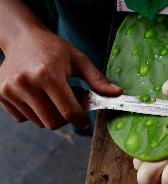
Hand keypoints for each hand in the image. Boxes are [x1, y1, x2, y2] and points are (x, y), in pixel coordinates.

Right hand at [0, 28, 120, 129]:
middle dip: (66, 118)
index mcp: (48, 75)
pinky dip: (35, 112)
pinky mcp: (0, 95)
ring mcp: (10, 91)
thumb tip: (117, 94)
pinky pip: (23, 118)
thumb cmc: (53, 49)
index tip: (84, 120)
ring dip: (50, 114)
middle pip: (53, 122)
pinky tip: (38, 96)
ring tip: (53, 95)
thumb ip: (97, 79)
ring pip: (39, 122)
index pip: (69, 111)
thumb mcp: (78, 60)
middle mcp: (26, 84)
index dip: (80, 120)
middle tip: (69, 102)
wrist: (22, 39)